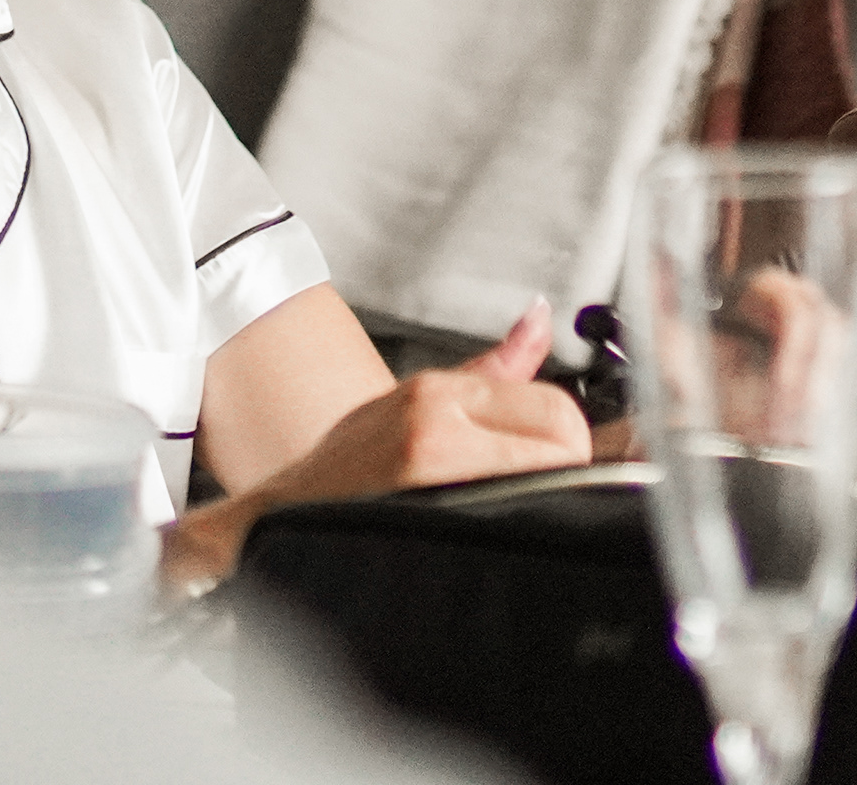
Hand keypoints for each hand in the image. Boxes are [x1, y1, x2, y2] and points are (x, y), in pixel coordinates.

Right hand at [157, 301, 591, 595]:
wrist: (288, 517)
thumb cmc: (358, 465)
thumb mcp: (422, 400)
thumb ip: (494, 367)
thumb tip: (539, 318)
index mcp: (439, 395)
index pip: (557, 410)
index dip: (569, 444)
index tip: (556, 462)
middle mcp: (434, 431)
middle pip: (563, 448)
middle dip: (567, 476)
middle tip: (540, 492)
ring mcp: (430, 481)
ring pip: (544, 490)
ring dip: (545, 505)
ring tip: (512, 513)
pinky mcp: (424, 528)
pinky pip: (510, 531)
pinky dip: (516, 535)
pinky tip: (493, 537)